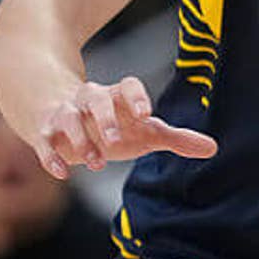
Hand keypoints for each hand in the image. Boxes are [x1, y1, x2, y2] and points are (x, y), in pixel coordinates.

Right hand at [31, 76, 217, 179]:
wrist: (59, 115)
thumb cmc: (112, 123)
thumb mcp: (143, 130)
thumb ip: (175, 138)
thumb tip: (213, 148)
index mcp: (116, 96)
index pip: (127, 86)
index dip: (136, 96)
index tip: (146, 113)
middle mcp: (89, 100)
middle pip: (96, 100)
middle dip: (105, 120)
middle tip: (115, 141)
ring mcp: (65, 114)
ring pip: (69, 119)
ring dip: (81, 141)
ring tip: (97, 165)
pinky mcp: (45, 133)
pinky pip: (45, 142)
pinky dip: (52, 156)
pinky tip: (62, 173)